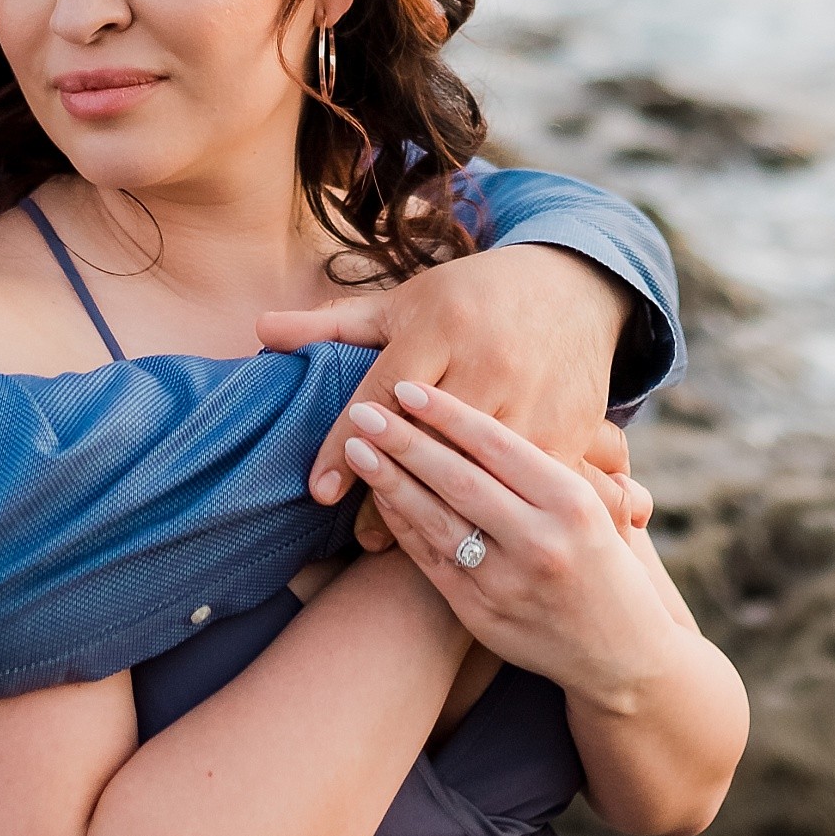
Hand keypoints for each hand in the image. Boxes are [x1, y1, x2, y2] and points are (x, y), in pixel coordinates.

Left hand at [276, 246, 651, 530]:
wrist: (574, 288)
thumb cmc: (470, 297)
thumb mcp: (404, 302)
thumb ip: (333, 324)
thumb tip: (260, 329)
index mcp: (442, 325)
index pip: (385, 392)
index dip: (348, 441)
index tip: (319, 489)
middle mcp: (490, 362)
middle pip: (433, 440)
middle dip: (392, 489)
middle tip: (354, 537)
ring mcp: (536, 399)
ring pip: (483, 469)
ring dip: (442, 510)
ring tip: (402, 547)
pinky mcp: (572, 427)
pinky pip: (528, 481)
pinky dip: (500, 510)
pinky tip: (470, 536)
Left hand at [339, 382, 680, 711]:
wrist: (623, 657)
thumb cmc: (607, 562)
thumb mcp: (601, 506)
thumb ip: (555, 461)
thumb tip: (494, 402)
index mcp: (573, 502)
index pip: (498, 446)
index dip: (447, 414)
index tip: (407, 388)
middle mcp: (541, 542)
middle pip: (459, 480)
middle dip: (405, 442)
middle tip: (364, 412)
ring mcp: (508, 583)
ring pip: (436, 521)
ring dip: (390, 482)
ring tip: (356, 449)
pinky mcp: (481, 614)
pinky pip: (430, 560)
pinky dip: (401, 525)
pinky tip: (378, 496)